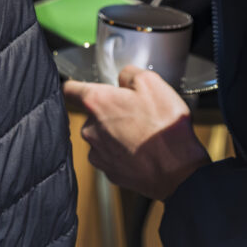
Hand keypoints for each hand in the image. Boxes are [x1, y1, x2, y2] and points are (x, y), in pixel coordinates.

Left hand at [63, 65, 209, 199]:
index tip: (77, 86)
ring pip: (101, 136)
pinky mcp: (109, 173)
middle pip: (91, 114)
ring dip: (115, 132)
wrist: (177, 170)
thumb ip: (128, 74)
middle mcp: (91, 129)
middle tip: (133, 111)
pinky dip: (122, 152)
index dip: (74, 85)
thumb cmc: (163, 126)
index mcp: (96, 102)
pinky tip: (141, 149)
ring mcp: (98, 154)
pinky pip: (111, 156)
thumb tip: (122, 79)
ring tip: (141, 132)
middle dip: (108, 110)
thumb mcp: (151, 82)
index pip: (69, 89)